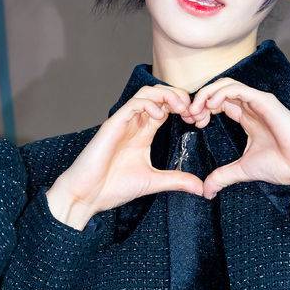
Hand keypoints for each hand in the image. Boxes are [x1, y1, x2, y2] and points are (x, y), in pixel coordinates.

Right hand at [49, 84, 204, 221]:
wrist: (87, 196)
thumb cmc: (113, 187)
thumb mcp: (153, 182)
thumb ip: (177, 180)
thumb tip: (201, 188)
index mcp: (143, 133)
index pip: (165, 108)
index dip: (183, 108)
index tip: (196, 119)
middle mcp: (134, 124)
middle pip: (158, 94)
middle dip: (178, 96)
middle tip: (191, 110)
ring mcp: (123, 122)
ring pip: (146, 93)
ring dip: (166, 95)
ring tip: (180, 107)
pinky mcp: (113, 124)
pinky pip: (133, 104)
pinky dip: (150, 104)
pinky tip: (160, 116)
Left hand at [187, 78, 289, 199]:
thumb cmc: (283, 166)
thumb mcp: (244, 170)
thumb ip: (223, 176)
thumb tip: (206, 191)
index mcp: (248, 118)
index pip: (220, 103)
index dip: (202, 109)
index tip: (191, 123)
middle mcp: (253, 107)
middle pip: (220, 91)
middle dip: (200, 100)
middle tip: (188, 115)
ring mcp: (259, 102)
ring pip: (226, 85)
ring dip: (207, 94)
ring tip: (196, 110)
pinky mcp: (265, 101)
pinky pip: (238, 89)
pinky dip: (221, 94)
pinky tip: (211, 107)